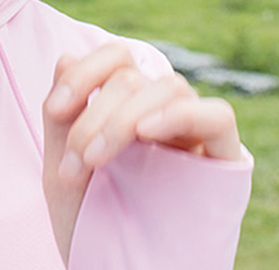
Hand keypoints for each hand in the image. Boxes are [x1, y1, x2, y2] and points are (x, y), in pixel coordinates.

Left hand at [42, 41, 241, 267]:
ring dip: (124, 118)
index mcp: (126, 106)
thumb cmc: (88, 223)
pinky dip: (181, 114)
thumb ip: (62, 114)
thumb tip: (67, 55)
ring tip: (98, 159)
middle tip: (75, 164)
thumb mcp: (63, 166)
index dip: (83, 73)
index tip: (55, 109)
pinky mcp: (223, 160)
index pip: (115, 58)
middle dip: (94, 115)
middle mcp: (161, 112)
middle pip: (132, 76)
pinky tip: (147, 132)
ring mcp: (193, 133)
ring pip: (169, 86)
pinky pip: (219, 116)